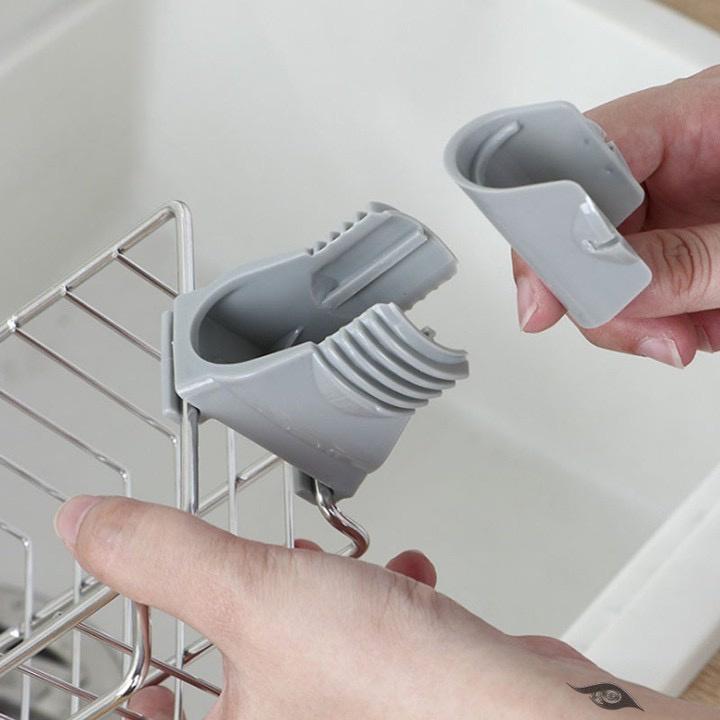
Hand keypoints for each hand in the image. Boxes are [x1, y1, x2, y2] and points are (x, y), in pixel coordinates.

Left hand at [54, 495, 716, 718]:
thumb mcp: (258, 596)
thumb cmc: (398, 682)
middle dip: (244, 616)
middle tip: (250, 580)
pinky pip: (365, 648)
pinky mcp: (398, 700)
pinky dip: (378, 602)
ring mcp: (346, 719)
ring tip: (335, 569)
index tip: (139, 651)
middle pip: (235, 682)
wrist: (519, 710)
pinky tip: (403, 578)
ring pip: (305, 655)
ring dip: (318, 597)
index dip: (135, 694)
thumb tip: (82, 525)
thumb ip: (164, 557)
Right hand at [514, 66, 719, 367]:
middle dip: (597, 289)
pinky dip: (667, 321)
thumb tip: (609, 289)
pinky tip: (701, 326)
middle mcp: (678, 157)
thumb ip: (689, 261)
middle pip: (583, 222)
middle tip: (630, 328)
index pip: (581, 156)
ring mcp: (682, 202)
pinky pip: (647, 285)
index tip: (540, 291)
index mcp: (699, 115)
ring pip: (609, 265)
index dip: (544, 221)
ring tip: (684, 335)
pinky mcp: (692, 241)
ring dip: (636, 316)